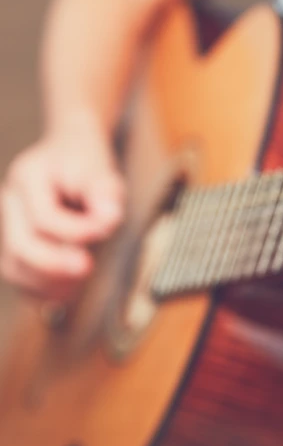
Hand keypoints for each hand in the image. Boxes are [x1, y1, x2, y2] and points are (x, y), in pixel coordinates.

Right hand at [0, 123, 124, 301]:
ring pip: (14, 265)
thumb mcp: (102, 171)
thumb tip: (109, 219)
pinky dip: (41, 287)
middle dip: (54, 263)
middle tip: (87, 267)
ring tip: (80, 283)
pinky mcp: (12, 243)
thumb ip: (106, 194)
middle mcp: (9, 201)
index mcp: (28, 176)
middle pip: (21, 244)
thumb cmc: (86, 166)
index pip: (44, 215)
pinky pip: (18, 274)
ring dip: (47, 281)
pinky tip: (68, 289)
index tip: (106, 231)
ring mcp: (6, 224)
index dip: (75, 230)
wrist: (69, 156)